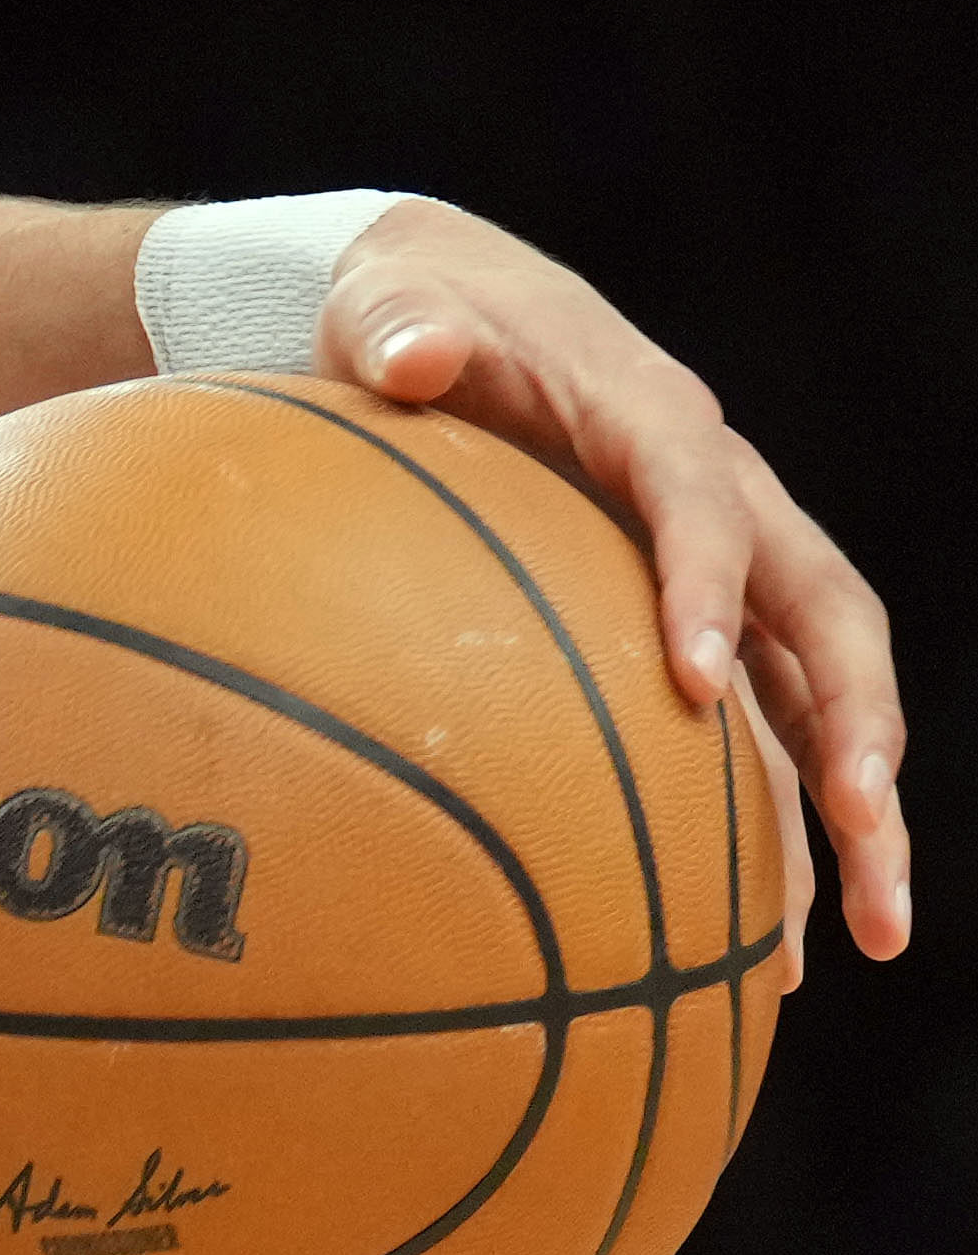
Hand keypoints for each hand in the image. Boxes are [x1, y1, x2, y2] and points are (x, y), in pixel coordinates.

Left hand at [336, 204, 910, 963]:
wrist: (452, 311)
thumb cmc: (410, 323)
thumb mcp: (389, 313)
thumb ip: (400, 333)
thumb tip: (404, 354)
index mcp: (650, 423)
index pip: (701, 503)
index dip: (710, 586)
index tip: (695, 686)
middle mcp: (724, 499)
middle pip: (824, 615)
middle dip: (854, 722)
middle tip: (862, 823)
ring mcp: (732, 570)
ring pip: (823, 694)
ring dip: (859, 811)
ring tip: (865, 937)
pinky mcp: (711, 624)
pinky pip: (768, 732)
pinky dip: (782, 828)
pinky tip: (773, 942)